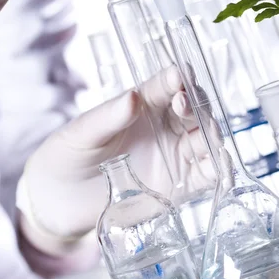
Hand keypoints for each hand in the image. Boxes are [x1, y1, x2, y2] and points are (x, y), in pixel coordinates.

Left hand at [18, 66, 214, 253]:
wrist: (59, 204)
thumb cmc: (67, 158)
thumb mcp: (81, 134)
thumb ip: (108, 117)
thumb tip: (133, 97)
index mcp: (141, 106)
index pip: (166, 85)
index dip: (176, 78)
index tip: (179, 75)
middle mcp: (163, 127)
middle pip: (193, 109)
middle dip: (195, 104)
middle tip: (183, 106)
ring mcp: (173, 155)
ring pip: (204, 138)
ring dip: (210, 134)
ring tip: (205, 134)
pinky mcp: (179, 185)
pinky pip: (206, 174)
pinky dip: (218, 168)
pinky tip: (219, 164)